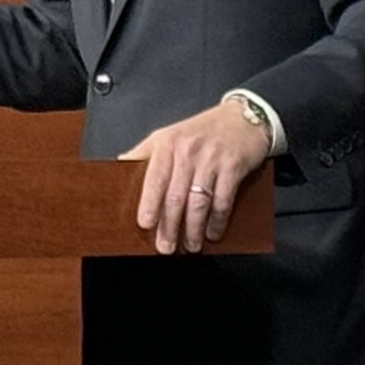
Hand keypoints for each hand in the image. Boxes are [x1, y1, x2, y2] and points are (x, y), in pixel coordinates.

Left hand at [129, 99, 271, 254]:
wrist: (244, 118)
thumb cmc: (204, 130)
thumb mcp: (169, 134)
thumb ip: (146, 151)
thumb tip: (120, 165)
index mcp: (168, 144)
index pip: (154, 178)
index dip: (149, 204)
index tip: (145, 224)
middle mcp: (188, 151)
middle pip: (175, 196)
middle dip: (170, 226)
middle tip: (166, 247)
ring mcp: (211, 160)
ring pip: (198, 202)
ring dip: (193, 229)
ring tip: (191, 245)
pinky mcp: (233, 167)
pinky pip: (222, 200)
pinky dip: (217, 220)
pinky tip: (213, 232)